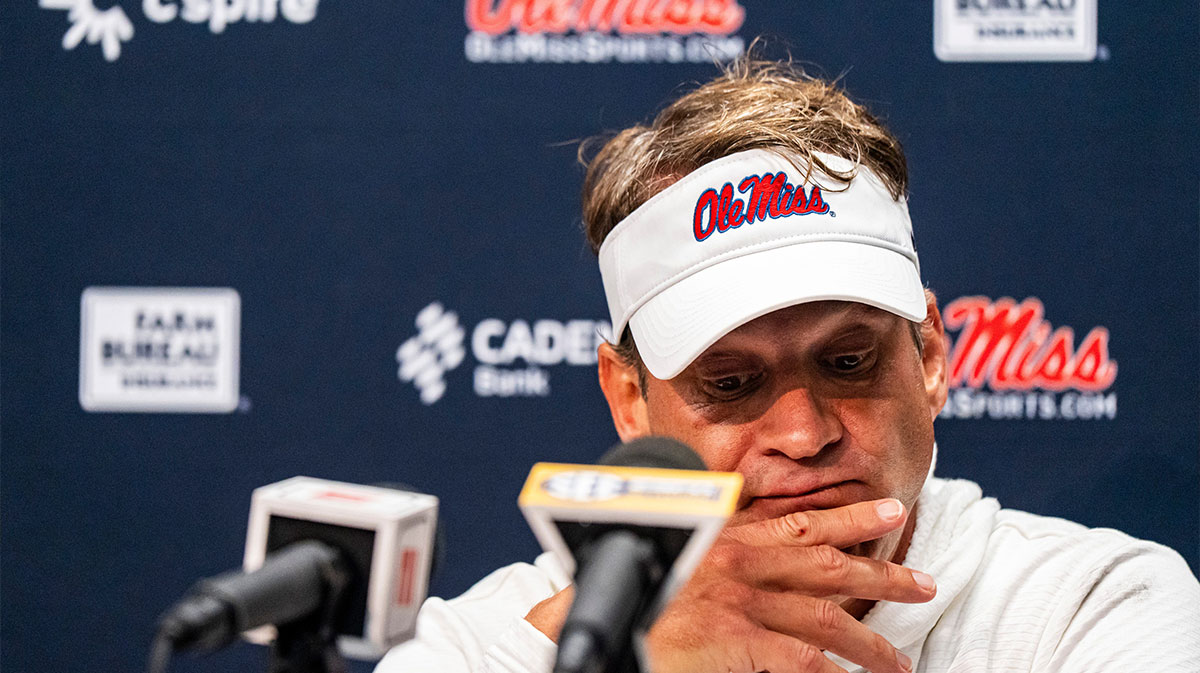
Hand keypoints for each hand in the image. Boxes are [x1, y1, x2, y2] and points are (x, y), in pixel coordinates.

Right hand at [642, 498, 933, 672]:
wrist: (590, 618)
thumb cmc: (619, 587)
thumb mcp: (669, 550)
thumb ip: (713, 549)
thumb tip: (747, 556)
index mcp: (726, 536)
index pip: (802, 522)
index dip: (852, 519)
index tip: (891, 512)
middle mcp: (740, 563)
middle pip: (829, 567)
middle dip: (883, 576)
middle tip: (924, 584)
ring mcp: (741, 605)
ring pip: (827, 621)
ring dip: (871, 644)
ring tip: (900, 663)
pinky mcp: (736, 644)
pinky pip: (803, 662)